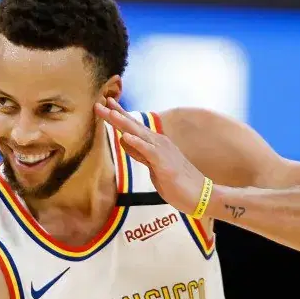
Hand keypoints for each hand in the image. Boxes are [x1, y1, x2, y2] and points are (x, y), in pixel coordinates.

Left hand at [94, 98, 212, 217]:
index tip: (105, 105)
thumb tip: (124, 140)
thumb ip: (139, 153)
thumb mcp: (152, 166)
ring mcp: (162, 151)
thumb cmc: (178, 183)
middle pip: (132, 126)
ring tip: (109, 112)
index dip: (119, 116)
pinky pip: (148, 151)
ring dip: (123, 122)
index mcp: (154, 144)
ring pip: (139, 134)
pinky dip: (136, 142)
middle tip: (98, 104)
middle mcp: (158, 143)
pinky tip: (125, 135)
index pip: (133, 127)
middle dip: (115, 115)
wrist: (200, 195)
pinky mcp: (164, 163)